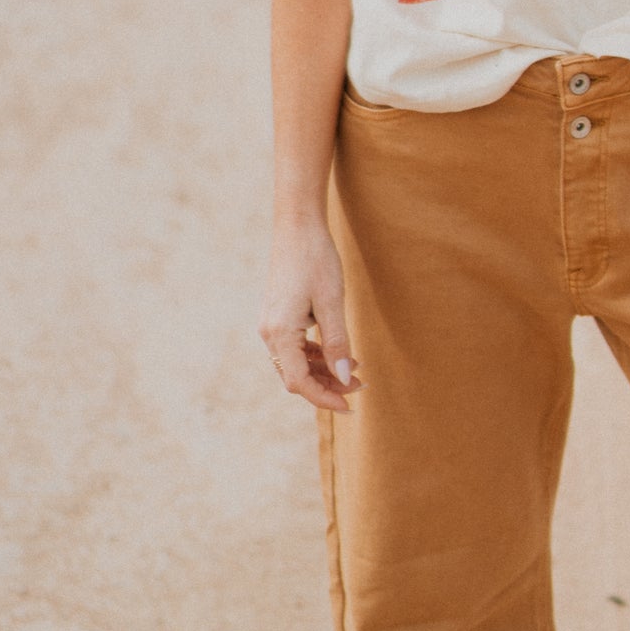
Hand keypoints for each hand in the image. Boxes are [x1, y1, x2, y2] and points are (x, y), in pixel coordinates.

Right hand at [259, 217, 362, 412]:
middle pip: (296, 375)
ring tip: (355, 370)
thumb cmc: (315, 259)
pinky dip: (315, 354)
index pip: (299, 382)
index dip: (324, 398)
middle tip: (360, 386)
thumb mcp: (331, 302)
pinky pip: (294, 346)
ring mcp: (271, 323)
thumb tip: (344, 378)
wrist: (297, 224)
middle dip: (327, 385)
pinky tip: (337, 352)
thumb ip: (337, 342)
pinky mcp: (278, 314)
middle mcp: (269, 332)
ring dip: (323, 370)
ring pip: (295, 362)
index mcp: (279, 332)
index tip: (350, 406)